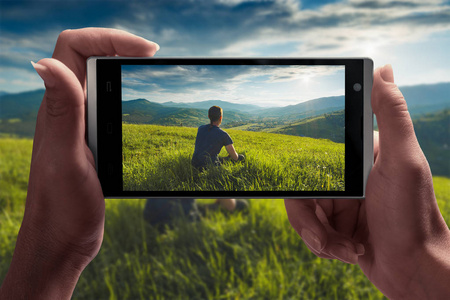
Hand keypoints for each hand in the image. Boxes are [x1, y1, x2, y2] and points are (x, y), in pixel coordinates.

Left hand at [0, 28, 158, 298]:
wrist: (61, 241)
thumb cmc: (62, 208)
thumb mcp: (67, 159)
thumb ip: (63, 112)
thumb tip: (44, 62)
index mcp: (58, 109)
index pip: (73, 48)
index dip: (108, 38)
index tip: (146, 50)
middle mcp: (66, 111)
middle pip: (87, 56)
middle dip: (119, 45)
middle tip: (152, 56)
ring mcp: (78, 124)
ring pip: (97, 79)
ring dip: (123, 68)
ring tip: (151, 72)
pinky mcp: (90, 140)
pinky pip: (105, 104)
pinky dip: (125, 95)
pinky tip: (142, 107)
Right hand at [285, 65, 449, 298]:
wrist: (414, 271)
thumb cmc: (412, 216)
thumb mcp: (403, 161)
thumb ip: (390, 115)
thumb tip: (383, 68)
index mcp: (360, 156)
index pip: (314, 153)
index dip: (302, 171)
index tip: (308, 188)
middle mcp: (348, 177)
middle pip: (300, 188)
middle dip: (310, 218)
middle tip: (327, 234)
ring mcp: (341, 202)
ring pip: (301, 212)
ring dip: (318, 236)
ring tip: (344, 247)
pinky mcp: (336, 226)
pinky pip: (310, 231)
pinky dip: (325, 246)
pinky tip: (348, 252)